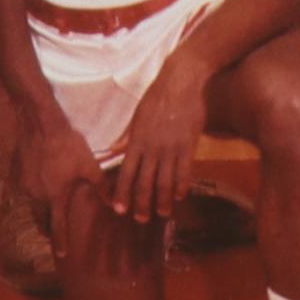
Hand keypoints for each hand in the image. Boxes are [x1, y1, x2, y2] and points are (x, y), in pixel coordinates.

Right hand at [23, 105, 109, 258]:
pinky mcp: (15, 173)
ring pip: (30, 205)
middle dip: (47, 229)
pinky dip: (30, 192)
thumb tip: (115, 205)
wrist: (40, 122)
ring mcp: (23, 185)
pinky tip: (35, 185)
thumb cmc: (67, 144)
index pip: (57, 227)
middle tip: (52, 234)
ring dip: (39, 211)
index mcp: (55, 197)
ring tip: (45, 211)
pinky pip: (22, 189)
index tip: (61, 255)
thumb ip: (101, 187)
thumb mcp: (89, 165)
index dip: (60, 242)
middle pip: (40, 220)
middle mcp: (36, 195)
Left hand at [109, 52, 213, 225]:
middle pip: (145, 182)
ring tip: (162, 213)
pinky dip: (182, 186)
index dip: (123, 193)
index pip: (126, 173)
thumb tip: (111, 151)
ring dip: (162, 200)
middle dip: (141, 203)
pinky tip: (180, 196)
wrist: (182, 80)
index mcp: (136, 140)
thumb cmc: (157, 97)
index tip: (120, 210)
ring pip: (165, 181)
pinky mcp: (189, 144)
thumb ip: (125, 138)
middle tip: (141, 219)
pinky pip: (185, 171)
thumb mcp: (137, 117)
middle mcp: (152, 148)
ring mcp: (171, 147)